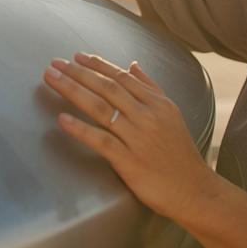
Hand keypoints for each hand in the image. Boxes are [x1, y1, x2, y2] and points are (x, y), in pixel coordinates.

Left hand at [43, 52, 215, 221]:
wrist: (194, 191)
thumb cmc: (180, 154)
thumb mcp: (172, 114)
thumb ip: (152, 88)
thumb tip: (133, 64)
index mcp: (158, 103)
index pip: (122, 77)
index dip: (97, 65)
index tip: (76, 56)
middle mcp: (147, 116)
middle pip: (107, 87)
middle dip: (78, 72)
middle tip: (55, 63)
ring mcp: (137, 138)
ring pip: (100, 108)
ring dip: (73, 90)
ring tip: (51, 79)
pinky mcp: (129, 161)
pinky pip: (101, 140)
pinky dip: (80, 129)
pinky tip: (62, 120)